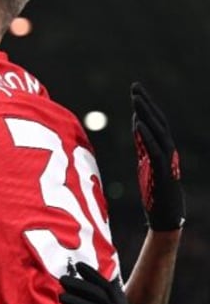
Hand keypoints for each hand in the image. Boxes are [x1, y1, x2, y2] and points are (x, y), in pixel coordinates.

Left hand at [131, 82, 184, 230]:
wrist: (165, 217)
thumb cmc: (155, 190)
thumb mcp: (146, 162)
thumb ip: (143, 143)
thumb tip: (137, 123)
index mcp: (162, 148)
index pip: (155, 121)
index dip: (146, 105)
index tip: (136, 90)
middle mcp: (167, 150)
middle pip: (157, 122)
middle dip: (146, 103)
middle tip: (135, 86)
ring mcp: (166, 160)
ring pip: (157, 132)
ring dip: (146, 114)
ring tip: (136, 99)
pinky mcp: (162, 171)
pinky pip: (154, 149)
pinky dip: (146, 136)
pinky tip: (138, 123)